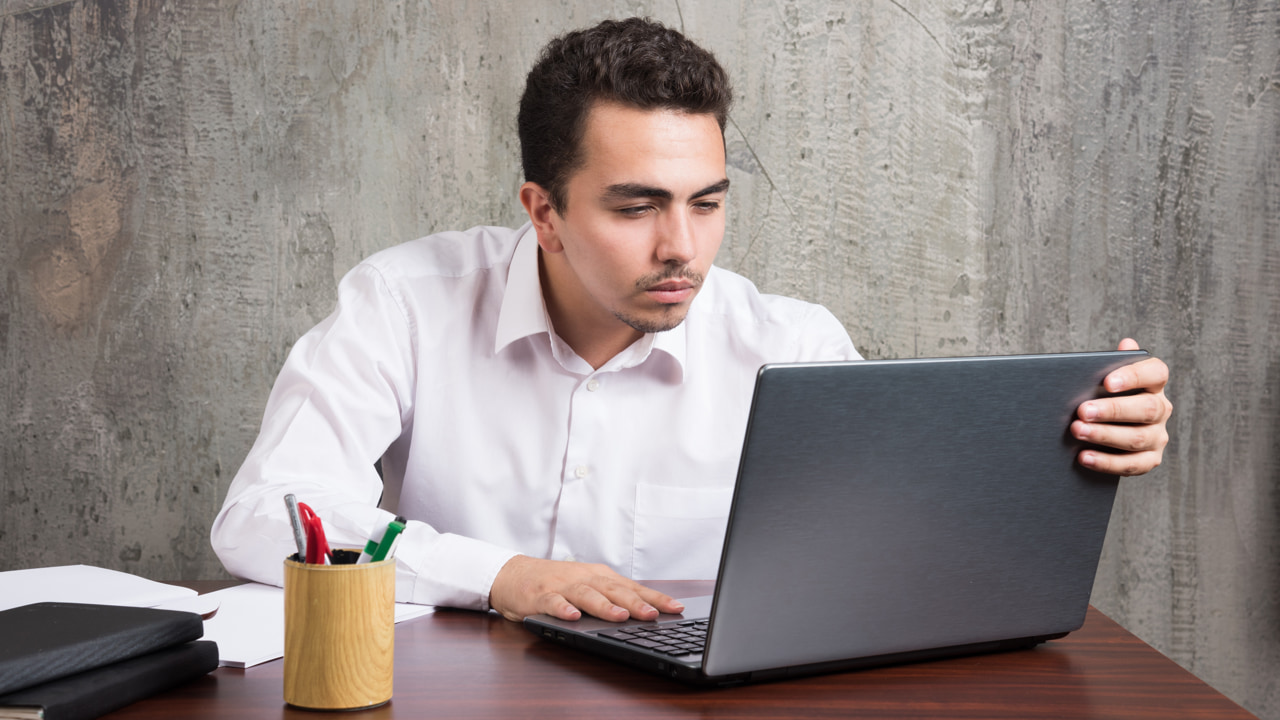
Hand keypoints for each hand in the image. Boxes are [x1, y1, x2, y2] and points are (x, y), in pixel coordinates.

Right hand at [489, 555, 685, 621]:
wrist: (513, 574)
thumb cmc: (556, 583)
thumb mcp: (588, 586)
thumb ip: (612, 598)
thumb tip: (647, 613)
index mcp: (600, 577)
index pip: (633, 587)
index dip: (655, 597)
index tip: (676, 608)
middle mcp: (585, 578)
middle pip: (613, 590)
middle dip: (635, 603)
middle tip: (654, 615)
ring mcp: (562, 586)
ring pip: (587, 594)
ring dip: (603, 605)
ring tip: (619, 617)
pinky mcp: (540, 596)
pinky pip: (552, 602)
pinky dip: (563, 609)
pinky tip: (573, 616)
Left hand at [1071, 338, 1171, 475]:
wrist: (1102, 431)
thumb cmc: (1100, 396)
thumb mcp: (1103, 378)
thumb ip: (1112, 363)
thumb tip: (1126, 343)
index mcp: (1153, 383)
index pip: (1156, 373)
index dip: (1133, 376)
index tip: (1107, 382)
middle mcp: (1161, 409)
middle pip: (1146, 409)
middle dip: (1112, 410)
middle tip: (1081, 411)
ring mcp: (1158, 436)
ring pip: (1137, 438)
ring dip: (1104, 435)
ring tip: (1076, 431)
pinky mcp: (1150, 459)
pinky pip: (1132, 464)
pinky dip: (1107, 462)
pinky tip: (1083, 457)